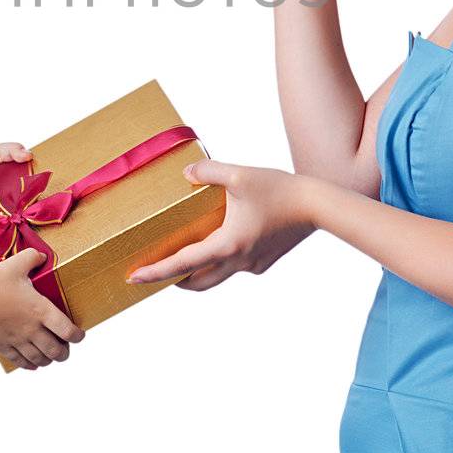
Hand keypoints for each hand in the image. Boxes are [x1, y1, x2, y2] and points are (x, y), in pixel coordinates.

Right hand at [0, 249, 85, 369]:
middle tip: (65, 350)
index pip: (67, 331)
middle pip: (56, 350)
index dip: (78, 336)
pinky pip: (20, 361)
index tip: (80, 335)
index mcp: (41, 310)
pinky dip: (30, 365)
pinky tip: (33, 364)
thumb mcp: (18, 263)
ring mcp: (17, 339)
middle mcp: (32, 328)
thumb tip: (42, 256)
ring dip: (48, 360)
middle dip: (64, 353)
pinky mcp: (2, 345)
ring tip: (50, 357)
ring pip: (39, 359)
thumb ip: (33, 258)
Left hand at [126, 159, 314, 288]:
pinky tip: (220, 241)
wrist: (319, 206)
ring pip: (216, 277)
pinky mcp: (264, 261)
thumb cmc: (280, 190)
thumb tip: (186, 173)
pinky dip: (220, 261)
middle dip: (172, 281)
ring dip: (196, 274)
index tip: (133, 278)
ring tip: (181, 260)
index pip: (182, 264)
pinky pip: (236, 266)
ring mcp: (253, 264)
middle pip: (197, 282)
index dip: (155, 272)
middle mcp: (238, 261)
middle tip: (152, 273)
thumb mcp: (240, 174)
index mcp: (227, 244)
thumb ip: (208, 171)